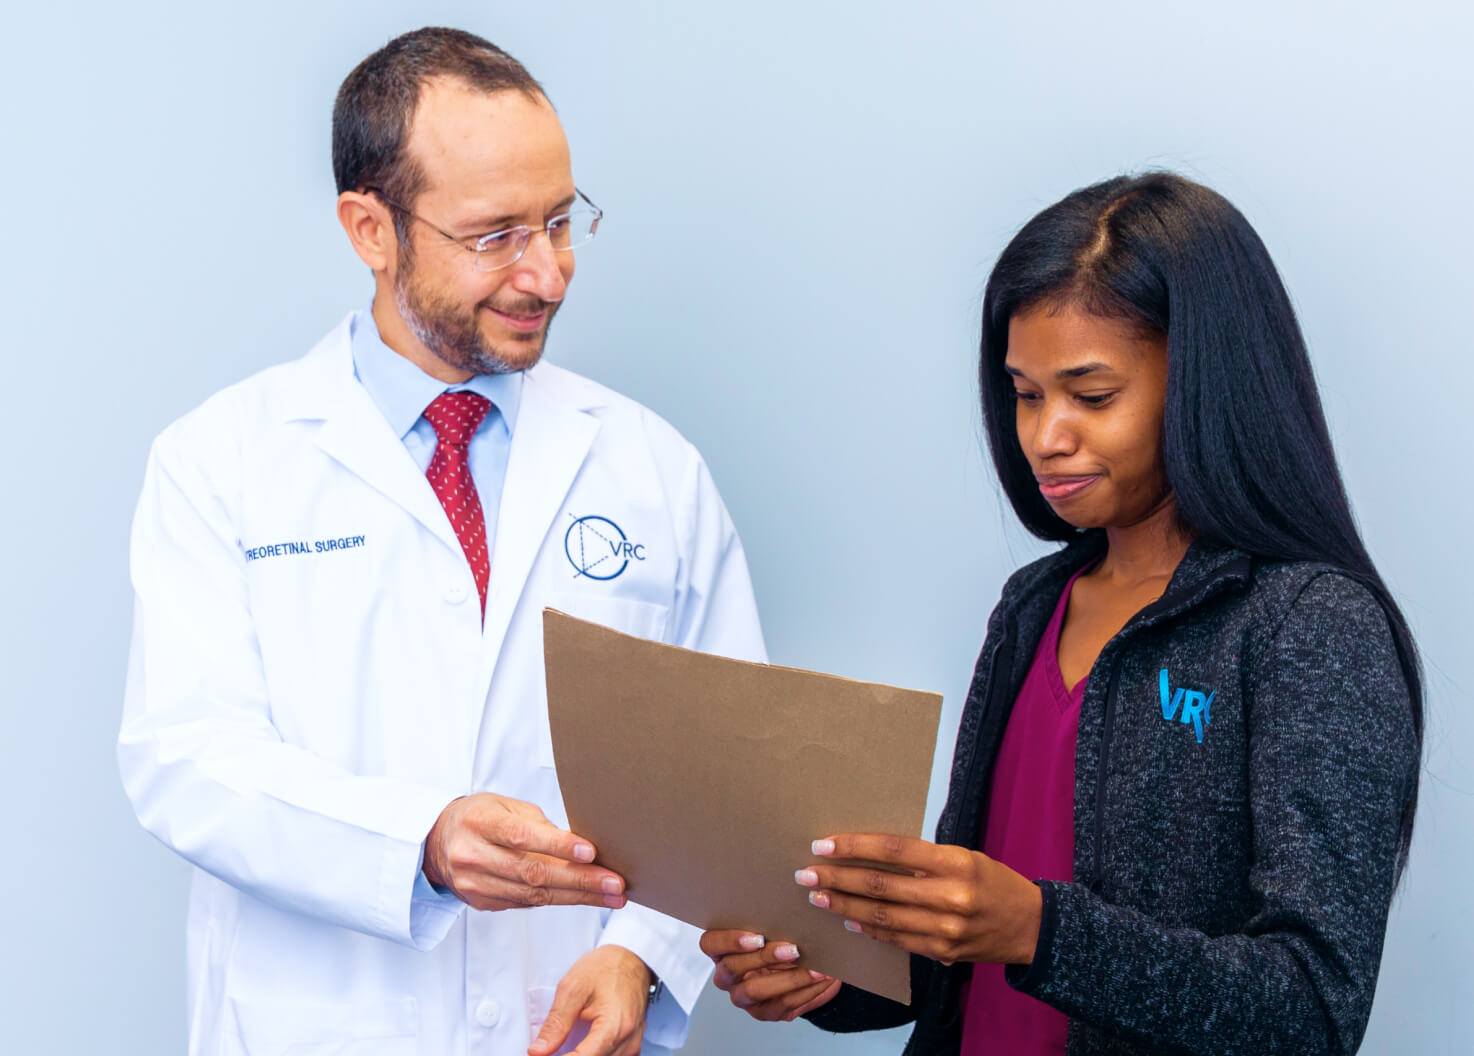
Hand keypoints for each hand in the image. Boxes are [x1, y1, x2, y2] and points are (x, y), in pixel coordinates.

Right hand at [423, 793, 627, 911]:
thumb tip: (581, 848)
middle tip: (615, 884)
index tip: (591, 852)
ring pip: (533, 895)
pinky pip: (525, 904)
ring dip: (577, 897)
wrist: (439, 842)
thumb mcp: (506, 806)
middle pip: (532, 872)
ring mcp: (474, 884)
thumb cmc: (482, 816)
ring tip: (611, 896)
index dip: (557, 846)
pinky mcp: (481, 903)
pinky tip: (584, 898)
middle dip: (580, 880)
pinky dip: (558, 901)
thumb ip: (539, 825)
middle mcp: (472, 855)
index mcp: (479, 821)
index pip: (522, 836)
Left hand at [528, 945, 651, 1055]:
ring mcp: (634, 1044)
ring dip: (583, 1055)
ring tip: (565, 1046)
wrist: (630, 958)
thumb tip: (538, 1051)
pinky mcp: (633, 1045)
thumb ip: (556, 1023)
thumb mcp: (573, 988)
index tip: (542, 1055)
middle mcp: (628, 1040)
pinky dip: (596, 1055)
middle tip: (551, 1047)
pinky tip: (583, 1047)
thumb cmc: (605, 968)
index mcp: (615, 1026)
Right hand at [699, 930, 840, 1021]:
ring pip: (755, 990)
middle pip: (732, 968)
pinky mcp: (764, 1012)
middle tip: (793, 949)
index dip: (729, 941)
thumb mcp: (775, 926)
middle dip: (764, 958)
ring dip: (788, 978)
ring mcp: (743, 997)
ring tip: (815, 968)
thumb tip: (784, 906)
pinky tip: (821, 979)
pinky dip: (805, 991)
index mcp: (721, 949)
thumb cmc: (785, 938)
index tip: (758, 937)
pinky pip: (781, 1004)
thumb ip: (770, 920)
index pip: (710, 943)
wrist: (807, 966)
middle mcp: (727, 975)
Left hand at [796, 835, 1041, 965]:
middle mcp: (950, 895)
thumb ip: (923, 858)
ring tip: (819, 898)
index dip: (854, 847)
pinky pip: (897, 940)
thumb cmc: (992, 881)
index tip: (824, 845)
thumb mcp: (964, 856)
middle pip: (881, 885)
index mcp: (955, 861)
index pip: (893, 849)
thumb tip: (870, 852)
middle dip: (838, 879)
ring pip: (883, 916)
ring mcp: (946, 929)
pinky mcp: (943, 953)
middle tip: (807, 874)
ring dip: (845, 907)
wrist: (1030, 926)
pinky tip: (849, 920)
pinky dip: (870, 930)